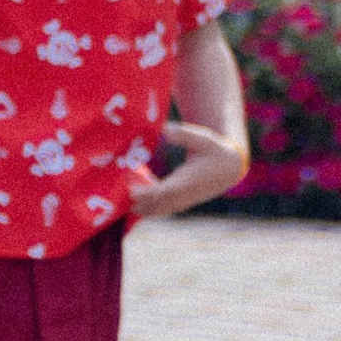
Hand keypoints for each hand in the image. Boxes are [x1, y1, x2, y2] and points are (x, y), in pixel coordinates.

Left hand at [129, 121, 247, 220]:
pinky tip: (131, 192)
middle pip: (150, 206)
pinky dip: (142, 205)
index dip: (142, 192)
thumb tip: (164, 129)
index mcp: (185, 184)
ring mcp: (179, 204)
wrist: (228, 168)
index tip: (125, 186)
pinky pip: (156, 210)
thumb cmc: (213, 150)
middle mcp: (181, 197)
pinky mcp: (177, 205)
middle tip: (112, 187)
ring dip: (135, 204)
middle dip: (131, 200)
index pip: (159, 193)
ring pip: (151, 211)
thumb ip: (182, 134)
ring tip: (118, 190)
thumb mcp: (200, 138)